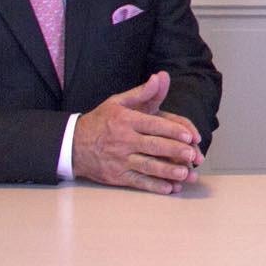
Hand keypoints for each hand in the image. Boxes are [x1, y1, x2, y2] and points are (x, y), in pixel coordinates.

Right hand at [72, 71, 203, 193]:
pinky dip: (154, 186)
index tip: (190, 136)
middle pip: (154, 146)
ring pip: (148, 166)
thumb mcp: (117, 102)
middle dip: (175, 151)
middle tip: (193, 155)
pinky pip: (138, 182)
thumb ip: (141, 92)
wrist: (72, 145)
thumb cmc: (99, 121)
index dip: (174, 131)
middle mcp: (123, 140)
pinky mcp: (116, 176)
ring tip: (185, 173)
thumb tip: (159, 77)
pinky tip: (169, 188)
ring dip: (168, 171)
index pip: (154, 125)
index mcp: (126, 120)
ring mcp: (119, 160)